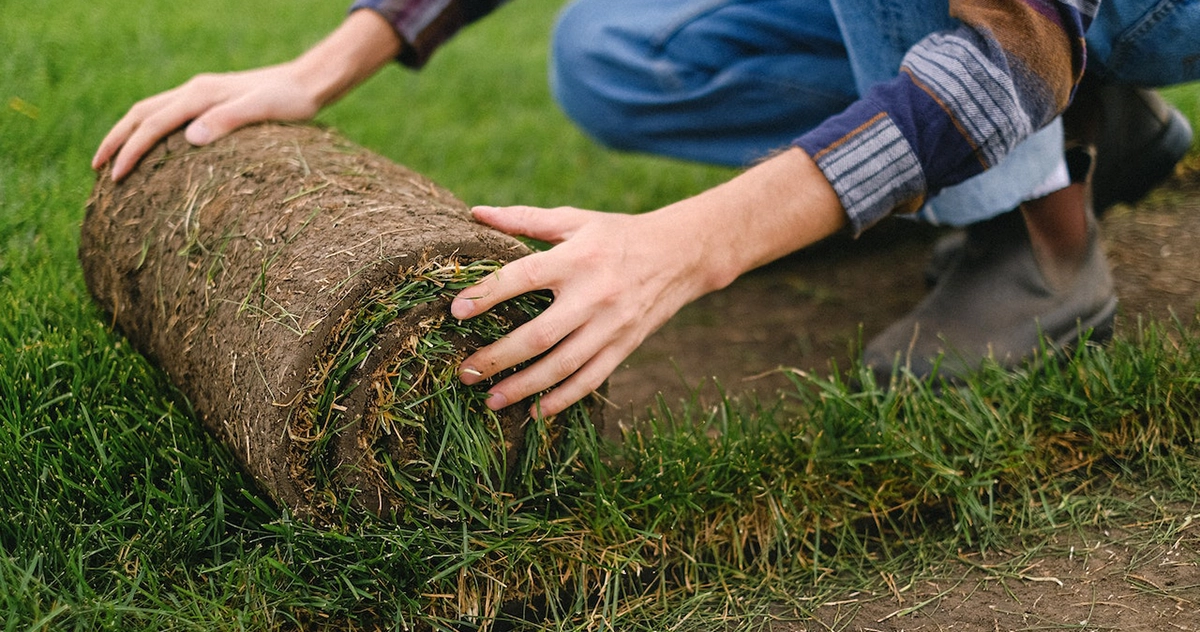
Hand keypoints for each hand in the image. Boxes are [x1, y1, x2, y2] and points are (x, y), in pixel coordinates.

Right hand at [91, 64, 323, 180]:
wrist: (309, 82)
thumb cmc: (291, 100)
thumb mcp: (263, 110)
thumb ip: (228, 120)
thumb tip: (191, 138)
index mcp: (200, 94)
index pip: (153, 123)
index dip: (131, 150)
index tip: (115, 176)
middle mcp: (195, 90)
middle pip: (140, 113)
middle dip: (116, 140)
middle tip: (97, 169)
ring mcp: (202, 94)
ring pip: (151, 111)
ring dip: (128, 134)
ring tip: (114, 161)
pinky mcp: (212, 101)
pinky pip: (169, 115)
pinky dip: (150, 130)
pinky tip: (153, 150)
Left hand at [451, 149, 847, 417]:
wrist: (681, 254)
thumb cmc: (617, 235)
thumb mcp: (574, 221)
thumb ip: (525, 220)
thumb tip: (475, 213)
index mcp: (576, 258)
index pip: (522, 278)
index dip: (487, 294)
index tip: (456, 311)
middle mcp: (593, 295)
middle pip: (538, 335)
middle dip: (498, 357)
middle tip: (465, 371)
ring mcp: (611, 325)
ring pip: (562, 366)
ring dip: (524, 386)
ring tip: (491, 399)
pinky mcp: (625, 346)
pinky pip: (591, 379)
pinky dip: (563, 398)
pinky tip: (536, 410)